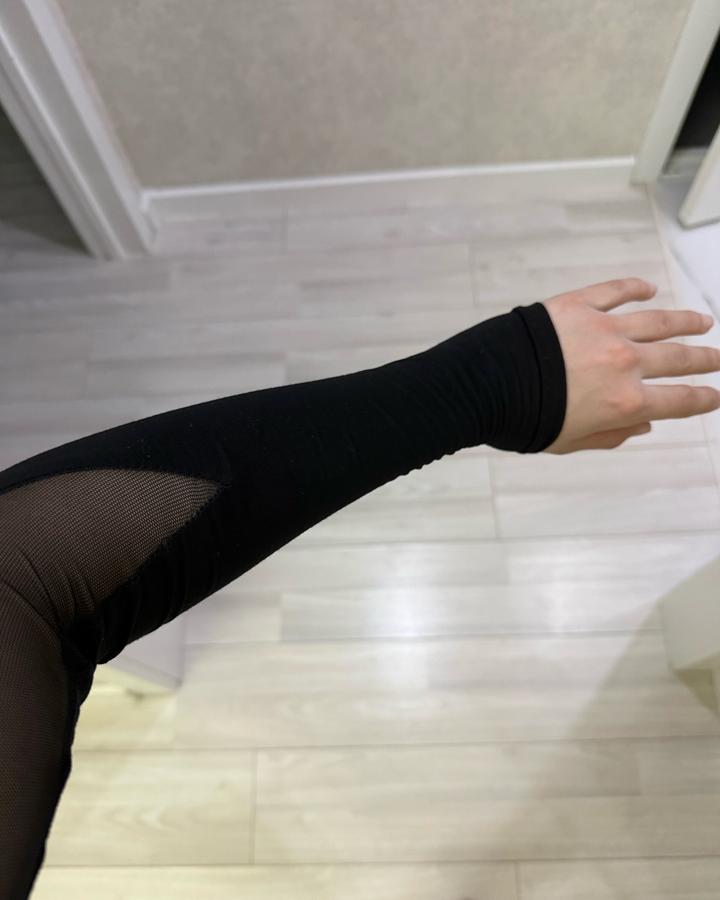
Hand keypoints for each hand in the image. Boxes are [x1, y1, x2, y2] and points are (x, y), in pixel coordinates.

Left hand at [541, 278, 719, 454]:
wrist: (488, 385)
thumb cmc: (526, 420)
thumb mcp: (572, 442)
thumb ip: (611, 435)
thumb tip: (642, 425)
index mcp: (625, 402)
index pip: (678, 401)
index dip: (703, 399)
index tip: (716, 395)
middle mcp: (625, 363)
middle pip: (677, 359)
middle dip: (704, 360)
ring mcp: (604, 330)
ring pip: (657, 321)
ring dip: (684, 322)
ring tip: (703, 322)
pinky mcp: (579, 305)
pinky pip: (615, 292)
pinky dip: (635, 288)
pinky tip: (649, 289)